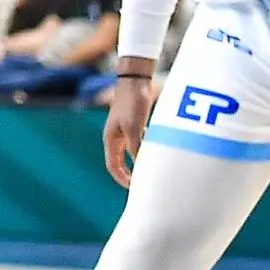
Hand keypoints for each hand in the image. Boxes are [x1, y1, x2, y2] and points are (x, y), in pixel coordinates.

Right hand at [102, 69, 154, 184]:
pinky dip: (147, 151)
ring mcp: (125, 131)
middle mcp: (116, 137)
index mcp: (111, 139)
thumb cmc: (132, 102)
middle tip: (146, 185)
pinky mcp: (135, 125)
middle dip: (132, 175)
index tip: (136, 190)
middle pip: (121, 163)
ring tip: (153, 170)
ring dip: (141, 163)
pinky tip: (158, 151)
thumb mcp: (135, 128)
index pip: (113, 167)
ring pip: (132, 154)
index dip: (122, 180)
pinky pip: (140, 144)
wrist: (136, 79)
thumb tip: (142, 168)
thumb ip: (136, 148)